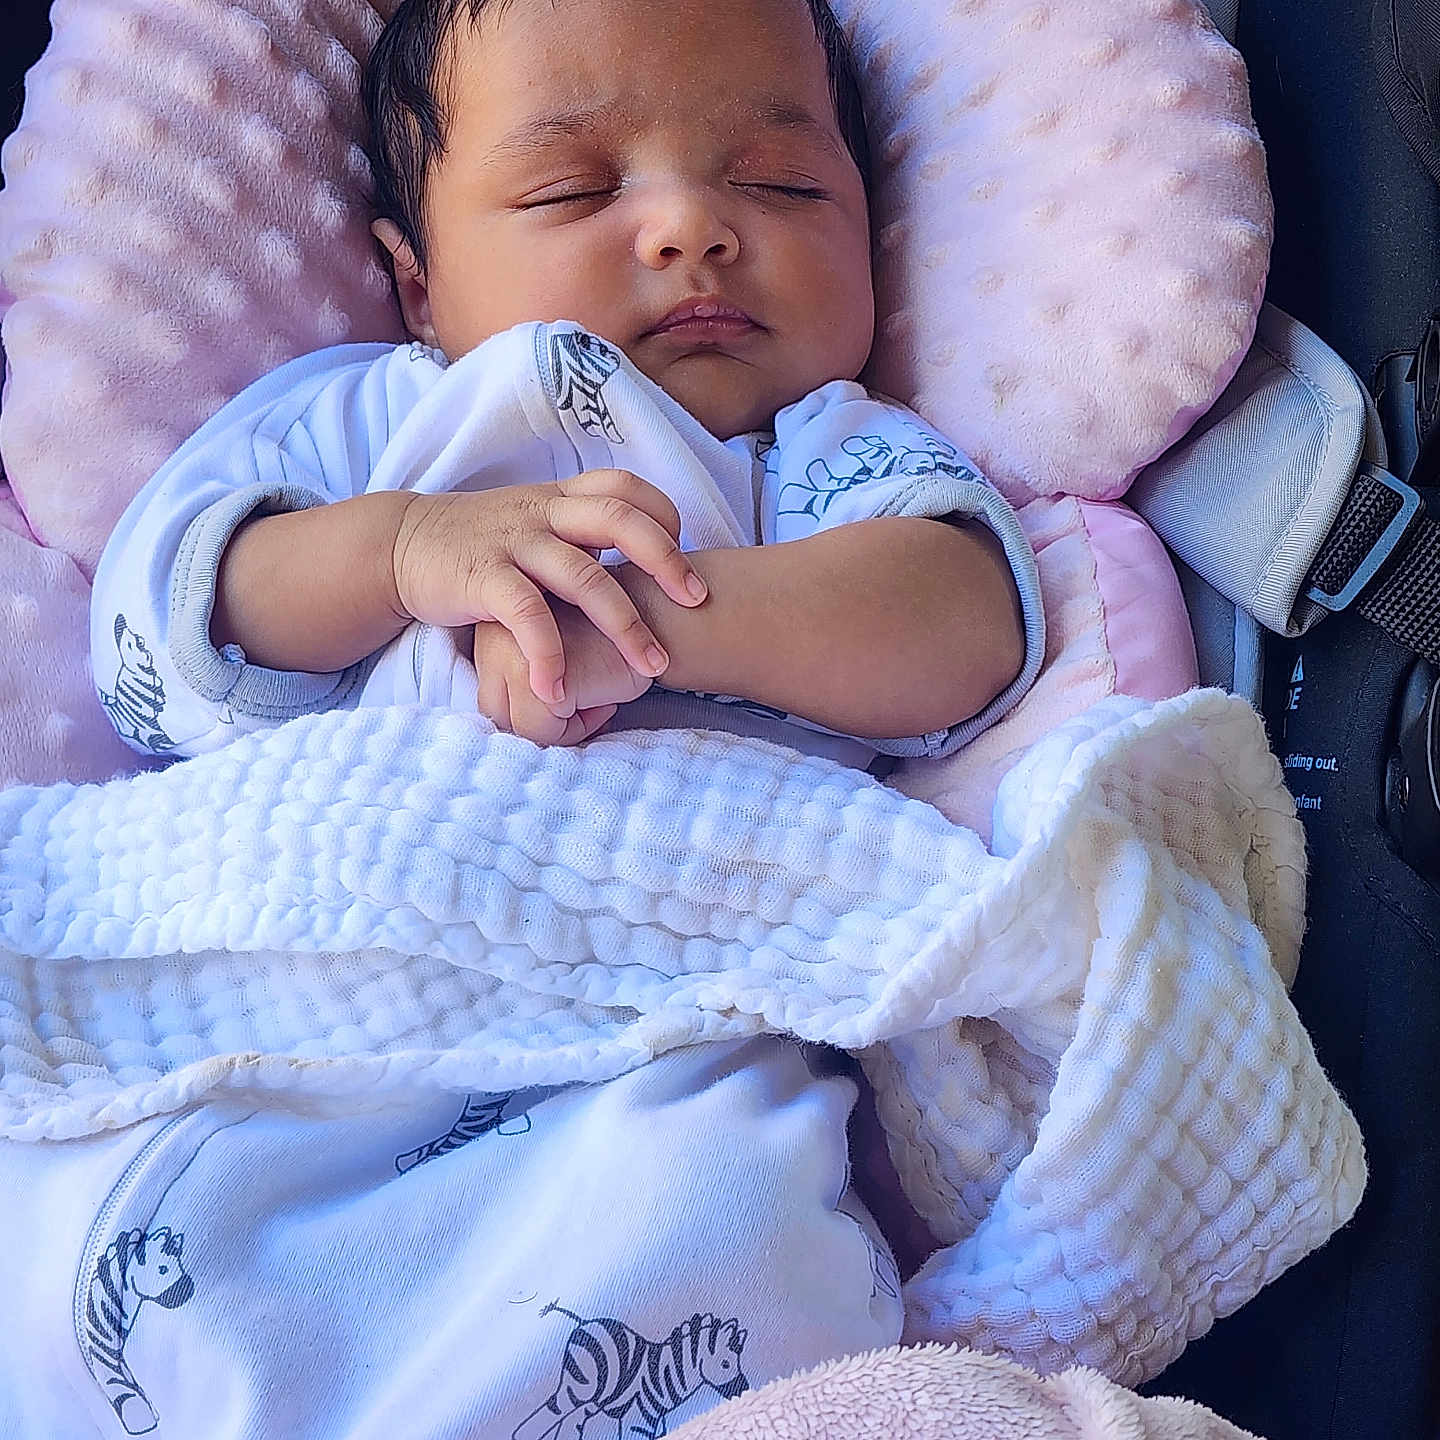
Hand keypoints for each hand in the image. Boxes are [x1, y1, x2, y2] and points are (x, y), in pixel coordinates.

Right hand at [390, 470, 706, 714]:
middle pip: (619, 520)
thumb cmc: (482, 542)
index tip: (681, 555)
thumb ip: (582, 530)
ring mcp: (514, 543)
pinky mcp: (483, 577)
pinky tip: (562, 690)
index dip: (662, 514)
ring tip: (651, 669)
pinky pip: (527, 614)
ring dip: (624, 625)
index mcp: (561, 499)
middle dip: (665, 560)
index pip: (625, 488)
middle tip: (696, 601)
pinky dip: (549, 654)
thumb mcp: (536, 522)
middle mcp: (544, 513)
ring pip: (584, 575)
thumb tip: (646, 552)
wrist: (402, 546)